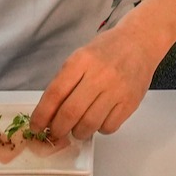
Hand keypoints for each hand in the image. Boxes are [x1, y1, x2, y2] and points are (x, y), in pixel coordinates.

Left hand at [32, 0, 175, 138]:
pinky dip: (99, 130)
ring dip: (78, 132)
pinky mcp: (130, 102)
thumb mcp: (80, 57)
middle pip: (70, 113)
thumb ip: (65, 82)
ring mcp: (117, 90)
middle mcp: (99, 75)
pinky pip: (109, 127)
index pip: (55, 94)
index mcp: (80, 61)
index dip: (42, 115)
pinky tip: (98, 121)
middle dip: (58, 129)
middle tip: (55, 133)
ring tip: (77, 128)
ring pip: (90, 124)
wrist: (139, 42)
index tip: (36, 126)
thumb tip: (49, 113)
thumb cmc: (107, 50)